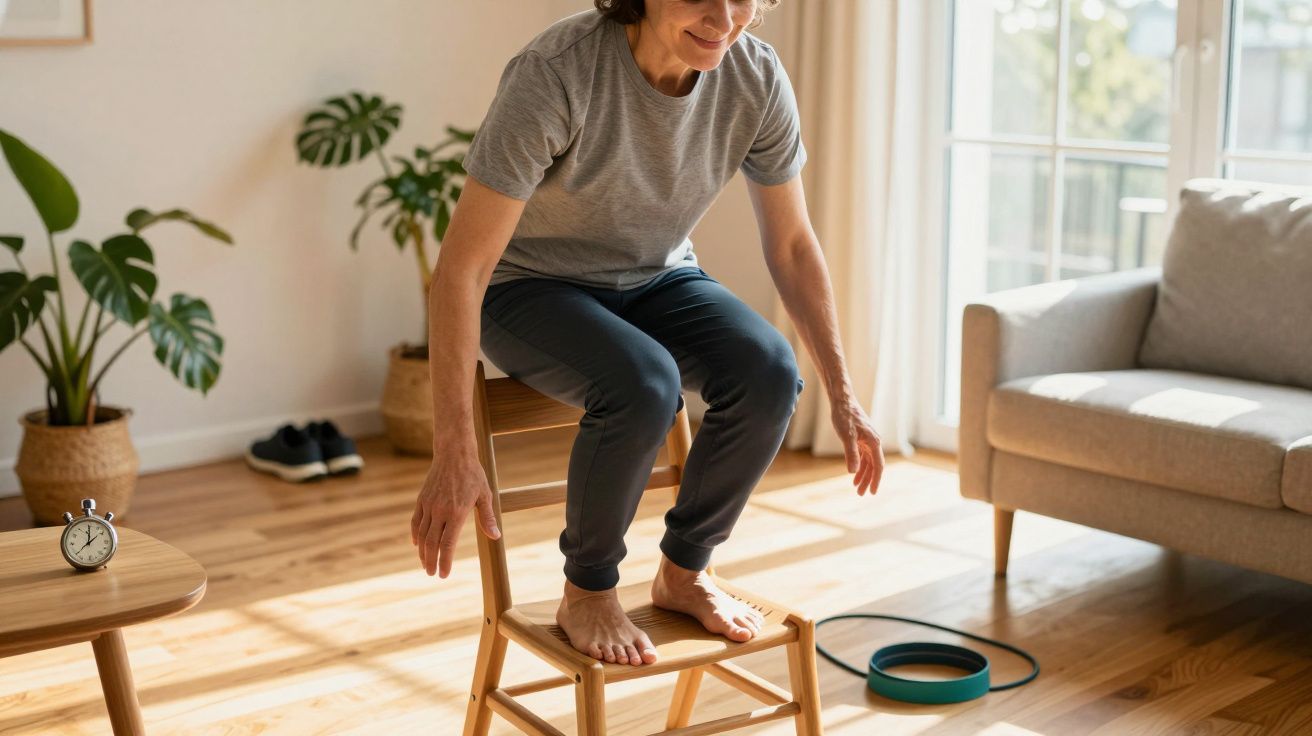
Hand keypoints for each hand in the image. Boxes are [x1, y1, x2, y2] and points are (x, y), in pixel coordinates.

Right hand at [411, 447, 501, 577]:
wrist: (453, 454)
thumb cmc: (473, 475)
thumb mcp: (484, 495)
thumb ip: (487, 518)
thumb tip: (496, 536)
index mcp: (457, 512)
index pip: (448, 543)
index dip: (445, 561)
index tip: (443, 575)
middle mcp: (440, 510)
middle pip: (431, 542)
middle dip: (431, 561)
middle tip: (432, 574)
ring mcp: (429, 505)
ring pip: (422, 535)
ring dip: (422, 552)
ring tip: (425, 563)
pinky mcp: (422, 500)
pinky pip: (416, 522)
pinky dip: (415, 535)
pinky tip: (417, 544)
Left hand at [831, 399, 883, 495]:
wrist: (843, 401)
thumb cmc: (845, 417)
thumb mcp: (846, 437)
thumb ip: (851, 454)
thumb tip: (853, 472)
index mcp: (874, 442)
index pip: (878, 466)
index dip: (875, 480)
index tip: (872, 492)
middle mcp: (873, 442)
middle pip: (873, 466)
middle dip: (868, 480)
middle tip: (861, 494)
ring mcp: (868, 440)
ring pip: (868, 462)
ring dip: (863, 474)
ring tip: (857, 487)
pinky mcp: (861, 438)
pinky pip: (863, 456)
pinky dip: (859, 465)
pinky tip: (854, 472)